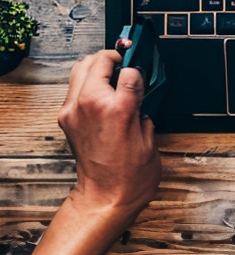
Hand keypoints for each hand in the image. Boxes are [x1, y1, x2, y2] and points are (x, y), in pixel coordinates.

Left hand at [57, 50, 161, 224]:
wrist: (106, 197)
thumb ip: (142, 104)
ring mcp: (73, 111)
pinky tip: (104, 92)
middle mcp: (90, 105)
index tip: (144, 70)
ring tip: (115, 74)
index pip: (128, 69)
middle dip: (116, 58)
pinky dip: (88, 81)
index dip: (139, 69)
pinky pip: (74, 86)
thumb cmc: (130, 174)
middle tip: (129, 63)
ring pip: (80, 68)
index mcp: (116, 108)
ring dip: (98, 66)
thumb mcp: (148, 134)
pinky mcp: (66, 118)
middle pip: (98, 60)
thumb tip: (138, 87)